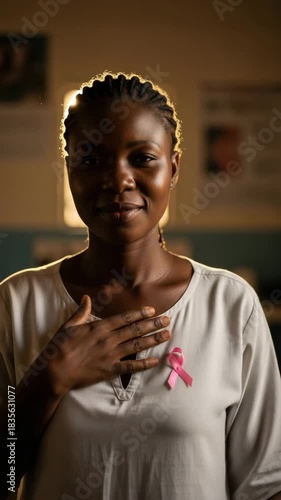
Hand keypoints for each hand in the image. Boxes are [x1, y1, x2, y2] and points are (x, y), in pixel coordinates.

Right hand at [46, 295, 170, 394]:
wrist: (56, 370)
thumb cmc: (60, 347)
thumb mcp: (69, 325)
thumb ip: (81, 311)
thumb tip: (86, 297)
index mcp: (100, 327)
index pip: (125, 318)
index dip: (140, 313)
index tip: (152, 310)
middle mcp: (109, 339)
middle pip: (135, 329)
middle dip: (153, 324)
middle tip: (167, 320)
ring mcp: (111, 355)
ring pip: (137, 345)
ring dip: (153, 340)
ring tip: (167, 335)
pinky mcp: (110, 370)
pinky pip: (131, 367)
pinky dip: (144, 364)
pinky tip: (155, 360)